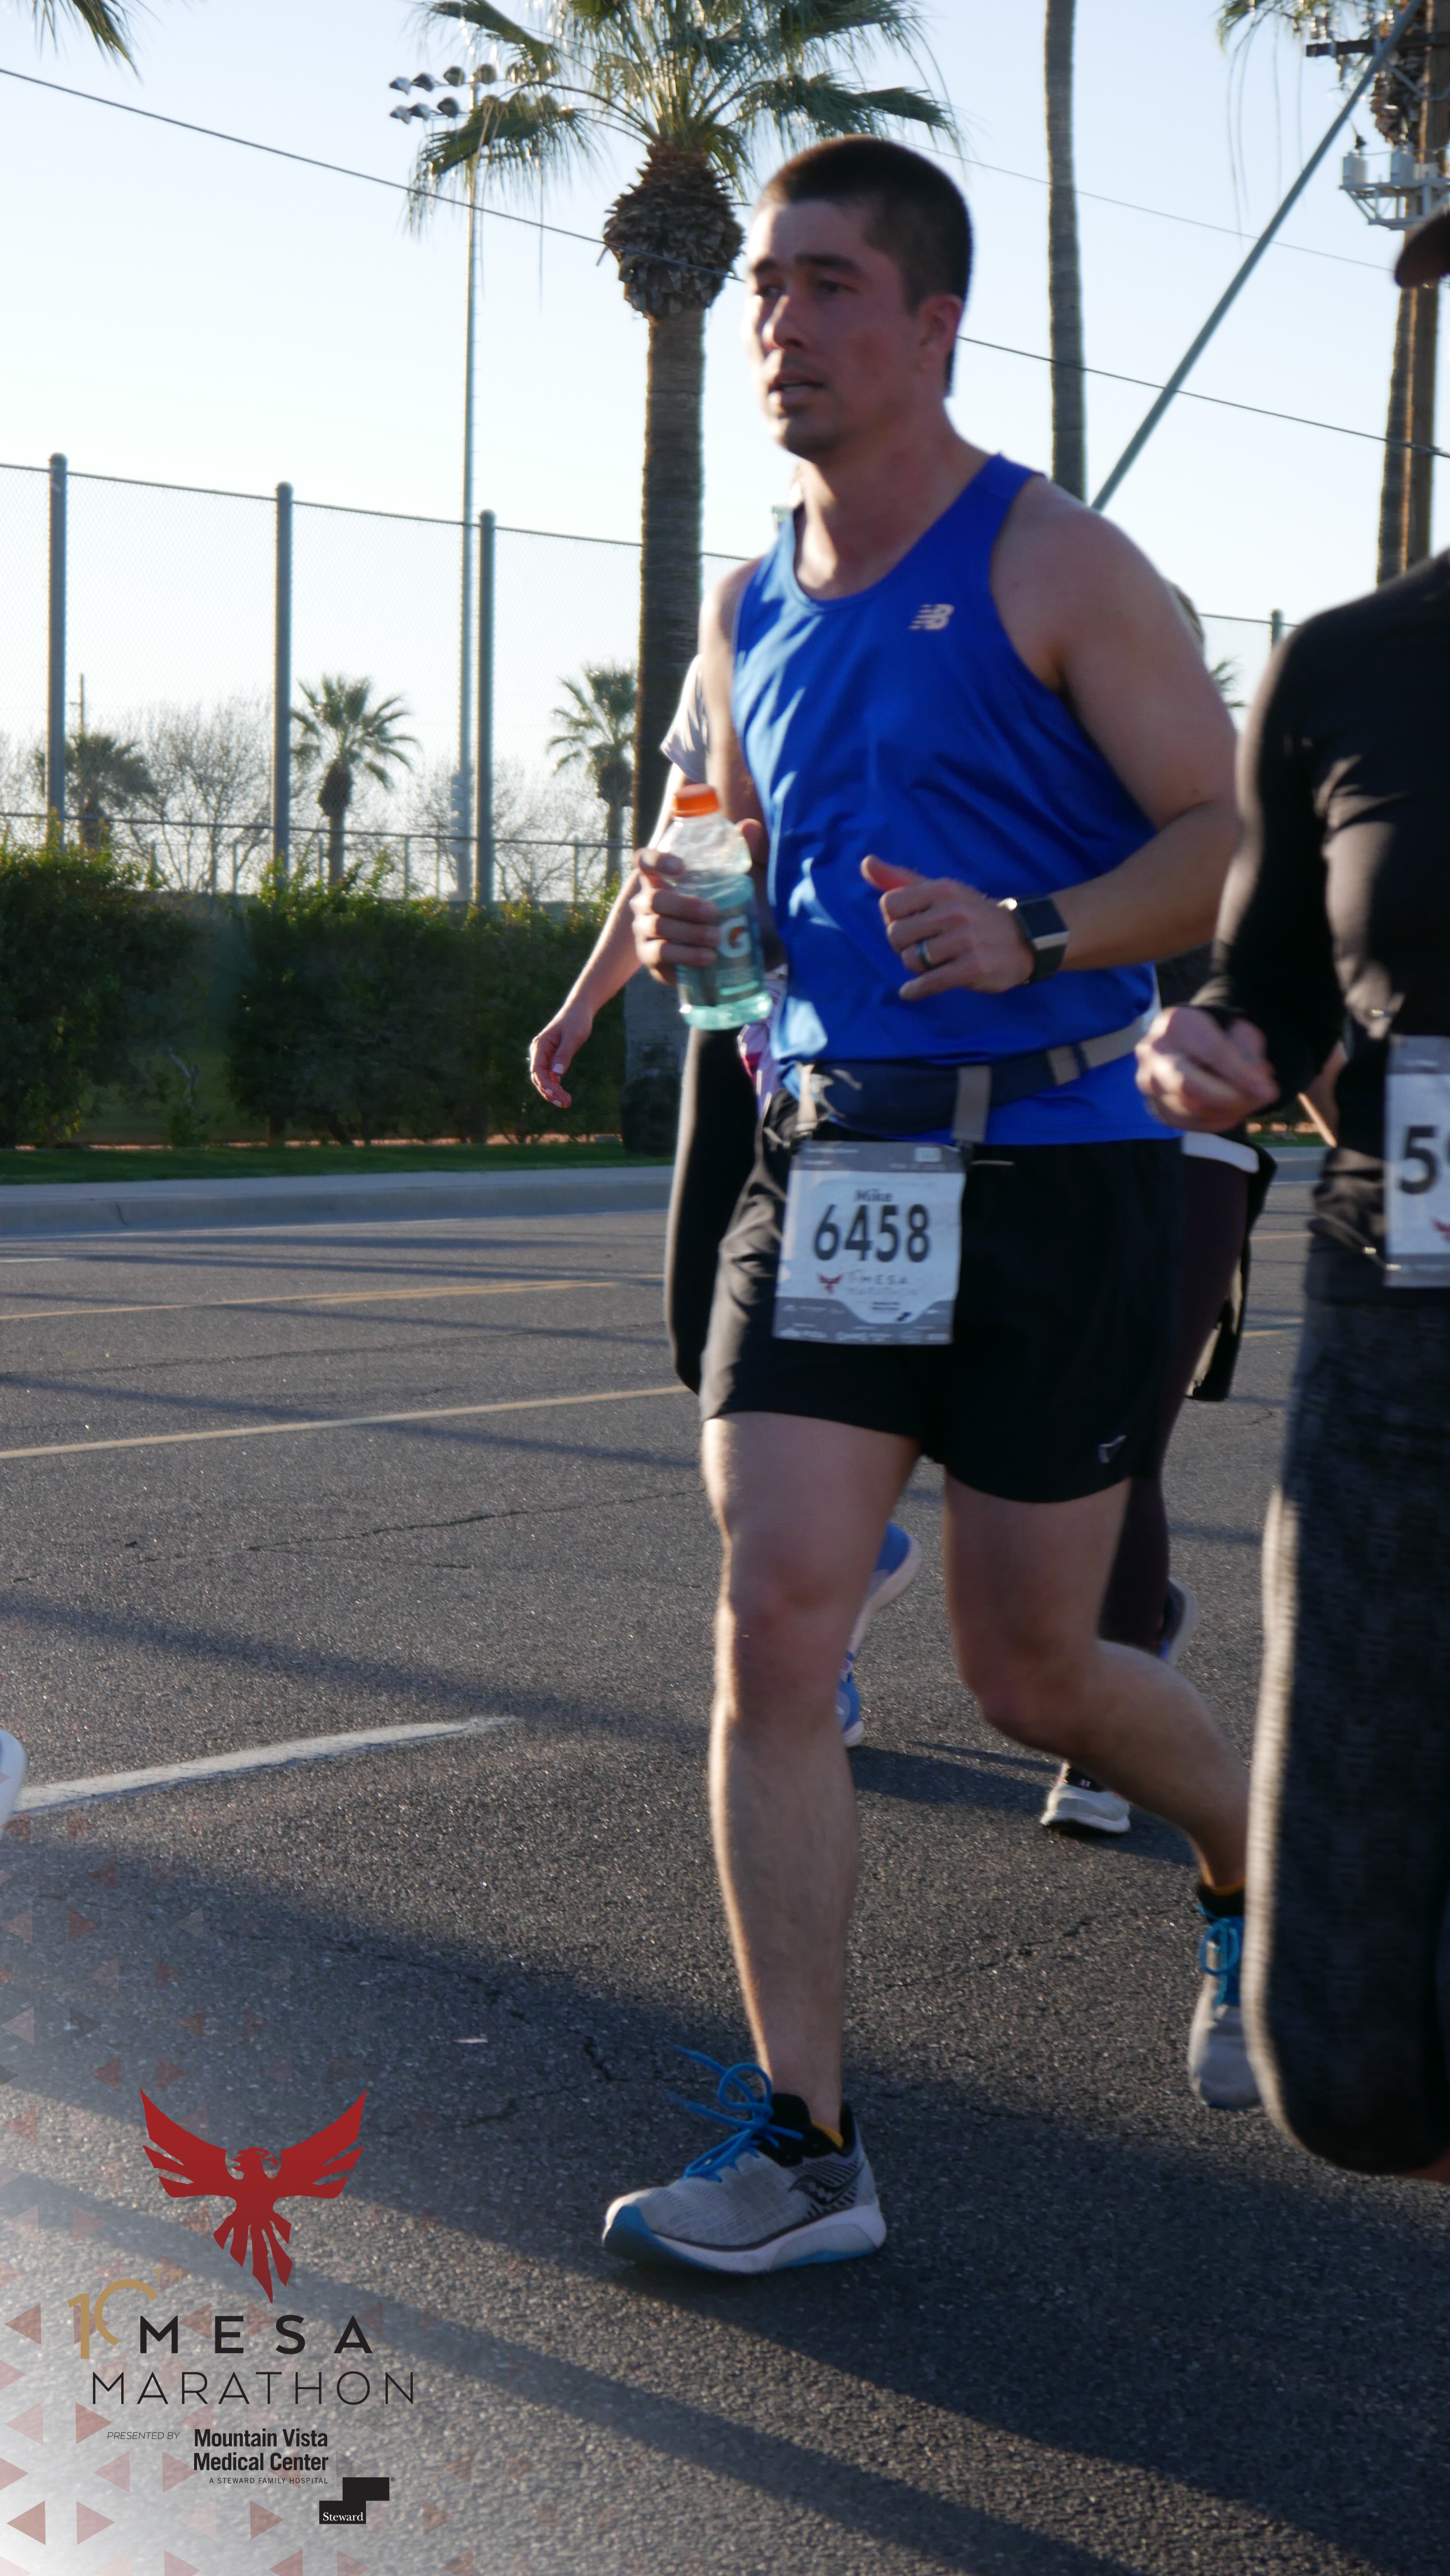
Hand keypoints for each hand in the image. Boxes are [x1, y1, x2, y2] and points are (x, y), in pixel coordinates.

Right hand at [529, 994, 594, 1109]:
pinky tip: (565, 1096)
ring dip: (553, 1092)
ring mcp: (545, 1056)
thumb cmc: (576, 1021)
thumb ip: (564, 1055)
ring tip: (566, 1103)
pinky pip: (551, 1077)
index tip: (555, 1095)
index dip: (545, 1084)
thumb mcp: (573, 1037)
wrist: (579, 1010)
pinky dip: (557, 1087)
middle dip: (550, 1092)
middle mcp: (539, 1052)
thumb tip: (556, 1074)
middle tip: (565, 1104)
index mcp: (540, 1045)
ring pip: (544, 1079)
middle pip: (539, 1078)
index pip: (537, 1070)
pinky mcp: (552, 1060)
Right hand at [632, 820, 766, 986]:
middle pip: (656, 899)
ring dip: (689, 932)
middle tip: (713, 911)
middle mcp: (645, 902)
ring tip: (716, 938)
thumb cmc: (718, 909)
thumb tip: (749, 826)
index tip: (681, 867)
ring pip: (660, 926)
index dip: (657, 861)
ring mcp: (643, 929)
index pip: (644, 861)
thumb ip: (741, 852)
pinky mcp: (649, 956)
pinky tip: (708, 957)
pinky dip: (687, 955)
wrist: (716, 952)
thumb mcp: (732, 881)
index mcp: (660, 879)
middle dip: (684, 906)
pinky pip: (662, 954)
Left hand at [861, 857, 1035, 997]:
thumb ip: (901, 879)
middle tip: (921, 947)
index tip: (911, 925)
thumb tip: (866, 863)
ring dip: (916, 967)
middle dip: (903, 946)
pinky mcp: (973, 968)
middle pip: (896, 935)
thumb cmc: (972, 915)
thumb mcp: (941, 891)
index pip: (890, 905)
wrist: (1023, 939)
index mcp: (942, 888)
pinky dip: (916, 990)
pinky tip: (912, 991)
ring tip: (932, 963)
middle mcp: (953, 911)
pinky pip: (930, 983)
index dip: (894, 920)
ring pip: (911, 960)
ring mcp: (965, 940)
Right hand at [1135, 1006, 1277, 1130]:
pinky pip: (1188, 1123)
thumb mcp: (1241, 1031)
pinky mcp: (1154, 1106)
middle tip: (1259, 1100)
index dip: (1242, 1074)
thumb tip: (1260, 1086)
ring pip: (1189, 1109)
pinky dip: (1217, 1121)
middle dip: (1229, 1098)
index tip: (1268, 1090)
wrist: (1190, 1043)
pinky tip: (1232, 1110)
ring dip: (1228, 1112)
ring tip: (1250, 1102)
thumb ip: (1251, 1053)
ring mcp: (1148, 1081)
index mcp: (1175, 1022)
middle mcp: (1153, 1052)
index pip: (1212, 1051)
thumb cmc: (1219, 1034)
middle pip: (1187, 1085)